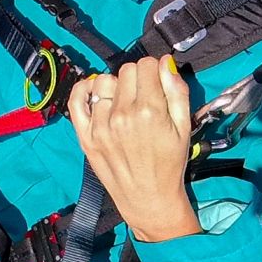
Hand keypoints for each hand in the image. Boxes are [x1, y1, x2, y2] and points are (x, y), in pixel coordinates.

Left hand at [68, 54, 201, 243]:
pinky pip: (76, 99)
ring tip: (124, 104)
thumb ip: (177, 91)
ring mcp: (101, 125)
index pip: (146, 65)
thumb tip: (165, 63)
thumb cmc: (169, 164)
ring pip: (104, 81)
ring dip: (115, 87)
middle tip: (143, 98)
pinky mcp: (86, 136)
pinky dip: (85, 90)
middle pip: (126, 71)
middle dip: (137, 79)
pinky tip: (96, 93)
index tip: (157, 83)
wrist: (149, 198)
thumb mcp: (184, 127)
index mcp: (150, 111)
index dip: (154, 71)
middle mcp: (122, 115)